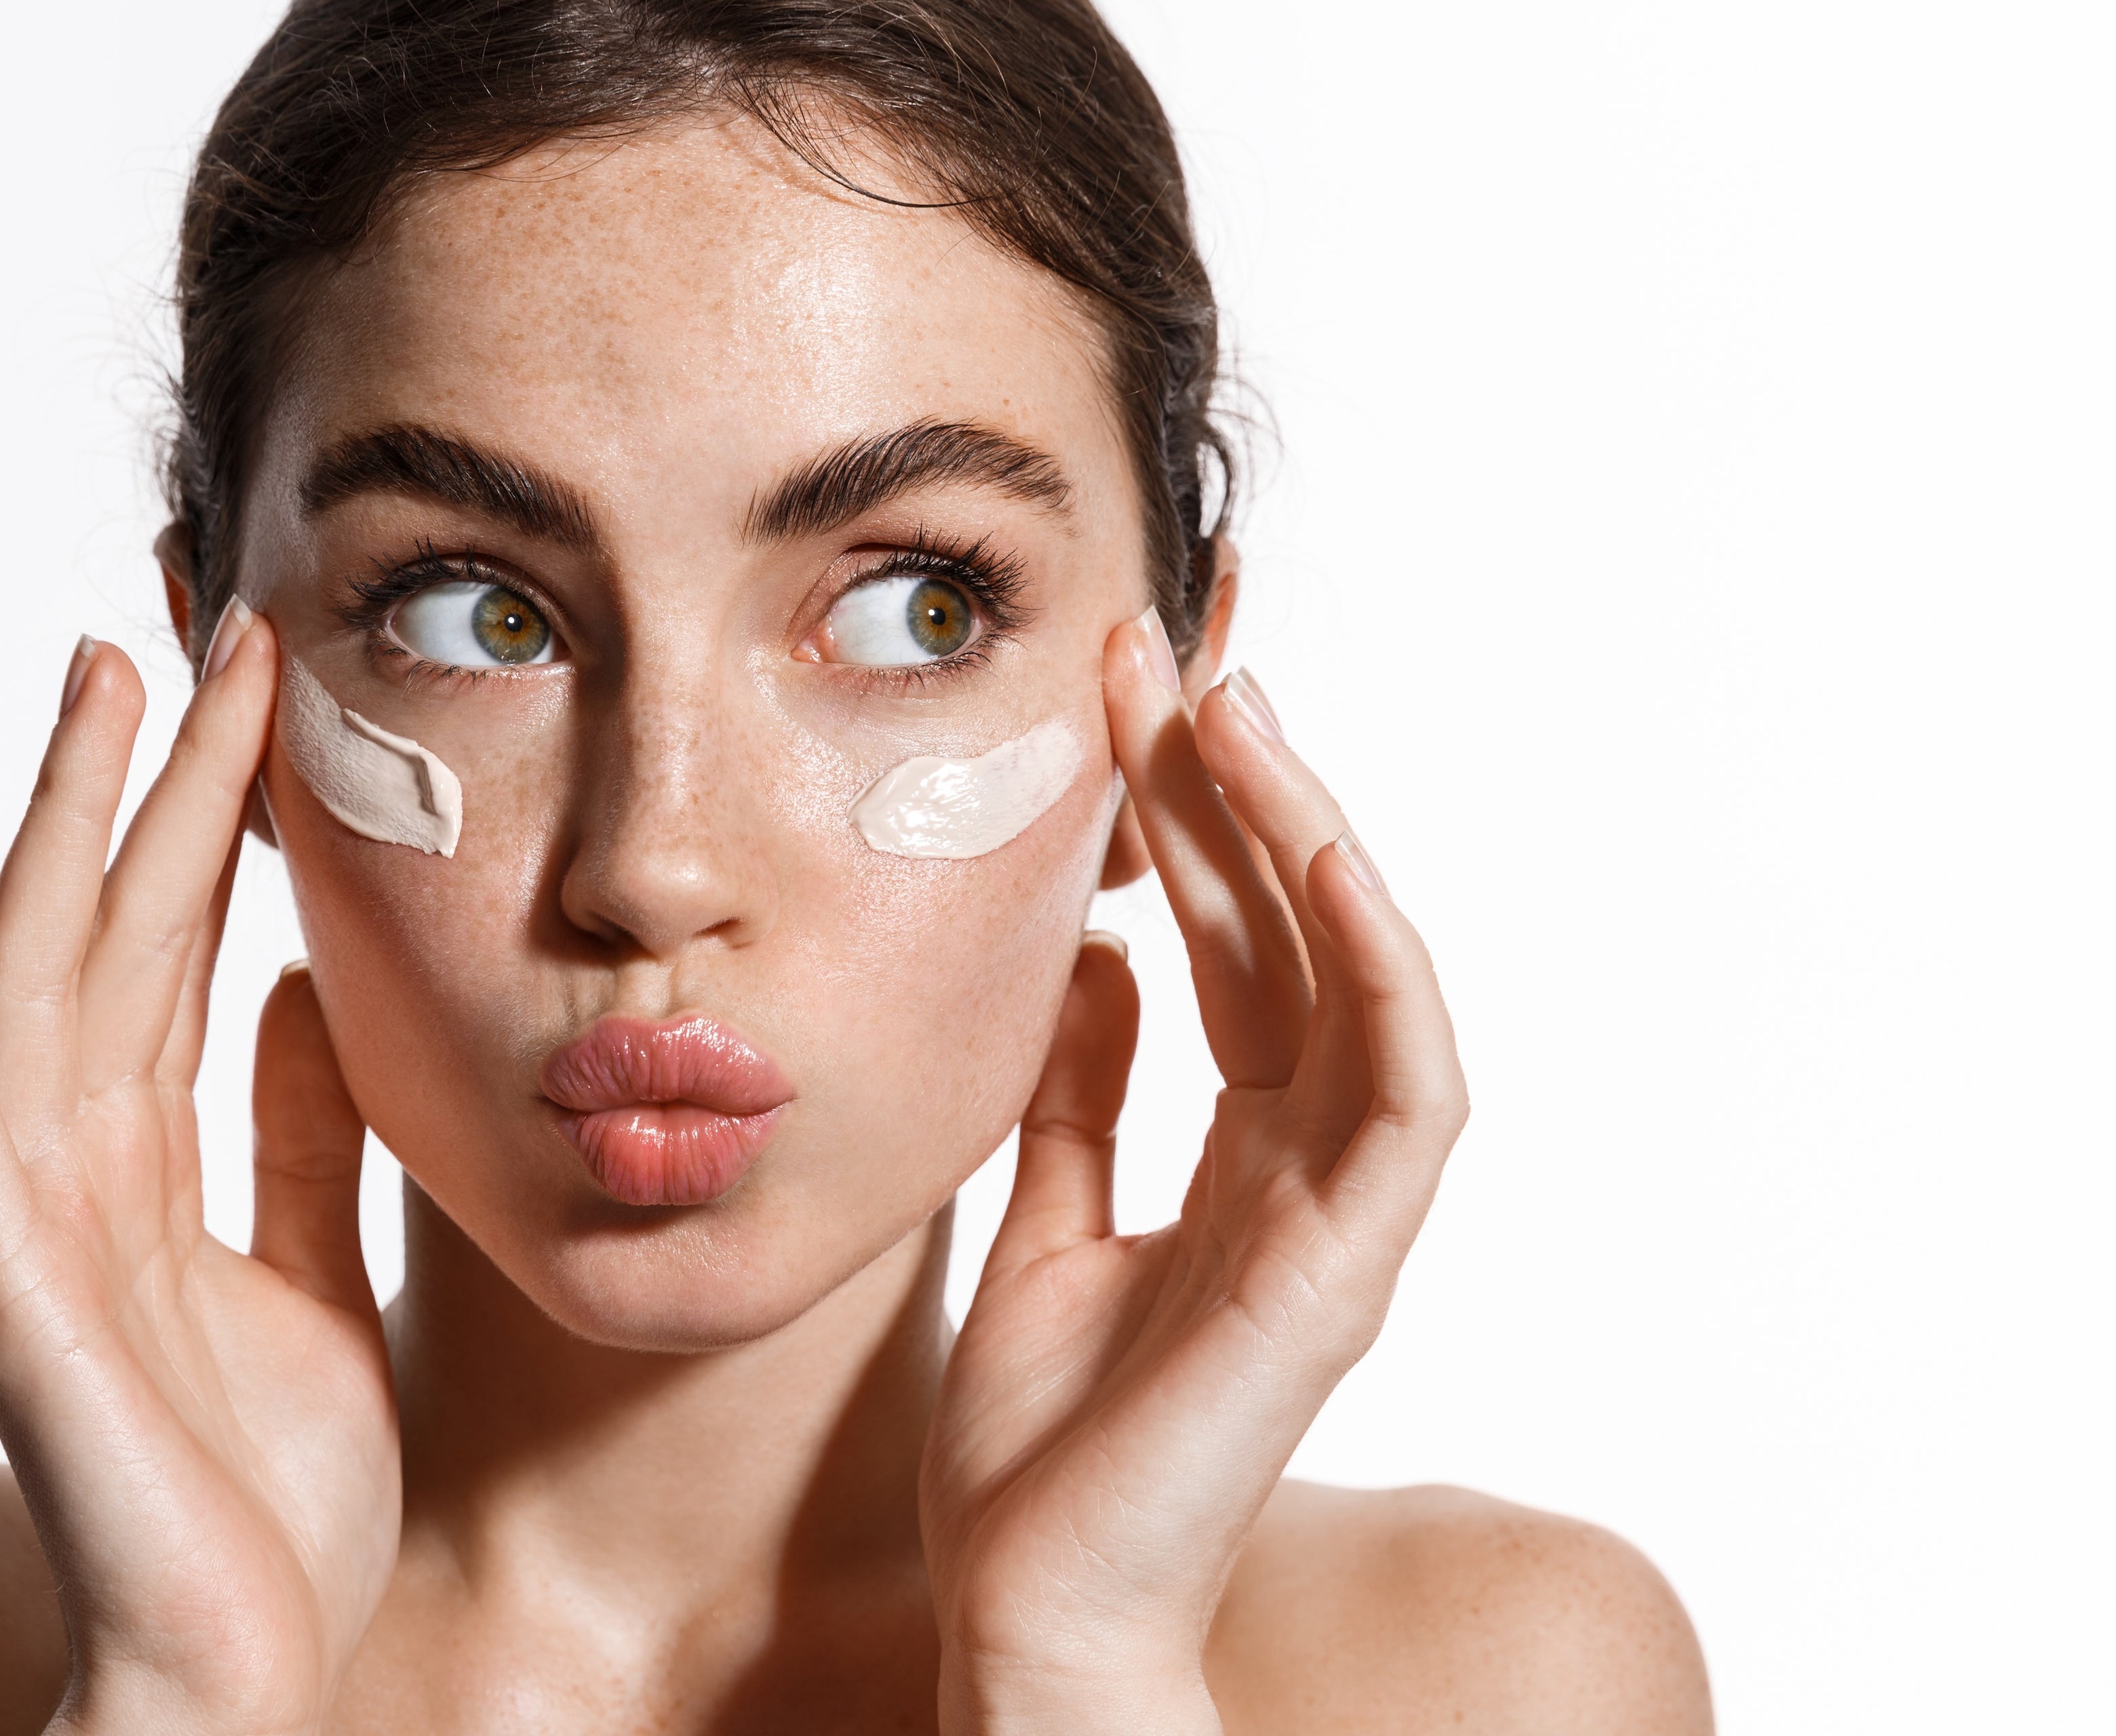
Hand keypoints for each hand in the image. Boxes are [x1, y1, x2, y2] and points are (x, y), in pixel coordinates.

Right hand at [0, 610, 396, 1735]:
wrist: (262, 1664)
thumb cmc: (281, 1493)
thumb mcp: (319, 1274)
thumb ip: (296, 1142)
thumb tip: (292, 994)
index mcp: (150, 1167)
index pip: (176, 952)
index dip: (210, 821)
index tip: (257, 691)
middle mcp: (76, 1169)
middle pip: (108, 935)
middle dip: (143, 784)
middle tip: (176, 630)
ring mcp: (29, 1221)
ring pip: (38, 984)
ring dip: (58, 831)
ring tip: (88, 684)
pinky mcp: (8, 1289)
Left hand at [921, 614, 1468, 1731]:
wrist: (1028, 1604)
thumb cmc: (1036, 1446)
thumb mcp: (1040, 1220)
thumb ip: (1079, 1097)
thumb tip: (1094, 957)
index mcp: (1240, 1153)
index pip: (1233, 943)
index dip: (1188, 814)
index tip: (1121, 686)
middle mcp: (1304, 1164)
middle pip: (1290, 935)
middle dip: (1231, 787)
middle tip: (1158, 650)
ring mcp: (1340, 1212)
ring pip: (1364, 981)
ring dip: (1309, 840)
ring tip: (1232, 712)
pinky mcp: (1348, 1267)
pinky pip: (1403, 1090)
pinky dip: (1376, 967)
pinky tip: (1319, 860)